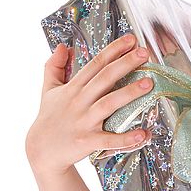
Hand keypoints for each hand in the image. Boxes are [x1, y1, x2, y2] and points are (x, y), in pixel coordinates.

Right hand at [25, 34, 153, 176]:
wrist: (41, 151)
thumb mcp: (48, 90)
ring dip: (129, 93)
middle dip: (125, 64)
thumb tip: (61, 46)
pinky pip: (109, 139)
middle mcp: (79, 102)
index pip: (96, 64)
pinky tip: (143, 134)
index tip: (131, 39)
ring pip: (108, 104)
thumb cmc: (49, 117)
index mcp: (73, 88)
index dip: (113, 50)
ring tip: (149, 83)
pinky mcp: (87, 141)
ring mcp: (83, 121)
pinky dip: (126, 138)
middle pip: (104, 78)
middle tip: (145, 53)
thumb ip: (54, 67)